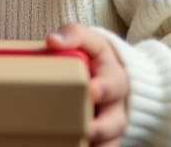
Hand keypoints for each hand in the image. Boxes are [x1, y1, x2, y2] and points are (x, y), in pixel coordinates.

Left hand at [47, 24, 128, 145]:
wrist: (109, 76)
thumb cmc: (95, 57)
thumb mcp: (89, 40)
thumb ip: (74, 35)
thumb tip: (52, 41)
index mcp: (115, 76)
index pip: (114, 82)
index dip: (104, 88)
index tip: (92, 90)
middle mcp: (118, 105)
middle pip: (116, 120)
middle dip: (103, 126)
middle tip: (88, 129)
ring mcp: (112, 125)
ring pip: (113, 140)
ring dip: (101, 144)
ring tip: (85, 144)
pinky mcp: (106, 138)